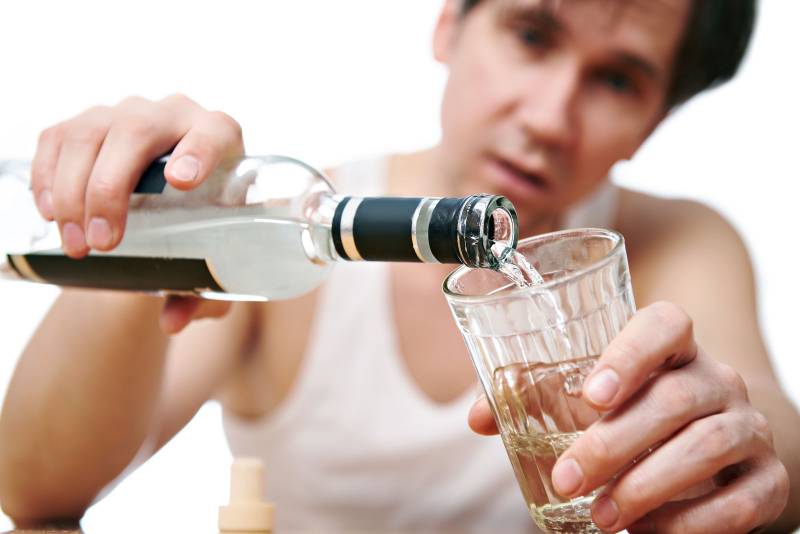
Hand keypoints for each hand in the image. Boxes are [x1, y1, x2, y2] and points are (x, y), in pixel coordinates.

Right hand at [32, 94, 243, 332]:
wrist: (178, 199)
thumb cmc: (209, 227)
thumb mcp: (215, 259)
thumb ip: (203, 294)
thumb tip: (172, 322)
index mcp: (221, 137)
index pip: (214, 134)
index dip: (198, 152)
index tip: (181, 183)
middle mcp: (175, 113)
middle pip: (137, 132)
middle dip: (111, 188)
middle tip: (102, 243)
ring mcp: (128, 112)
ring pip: (90, 132)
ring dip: (73, 189)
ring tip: (75, 242)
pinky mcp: (90, 121)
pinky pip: (58, 135)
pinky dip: (47, 173)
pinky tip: (48, 212)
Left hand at [469, 301, 789, 532]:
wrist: (720, 452)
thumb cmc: (637, 414)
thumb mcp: (593, 399)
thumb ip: (534, 397)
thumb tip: (477, 418)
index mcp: (674, 348)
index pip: (667, 323)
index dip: (631, 353)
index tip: (591, 395)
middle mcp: (717, 378)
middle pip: (675, 398)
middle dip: (614, 444)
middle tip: (568, 480)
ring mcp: (748, 425)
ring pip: (706, 446)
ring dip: (646, 487)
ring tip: (600, 516)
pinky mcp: (767, 477)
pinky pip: (741, 501)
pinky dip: (690, 525)